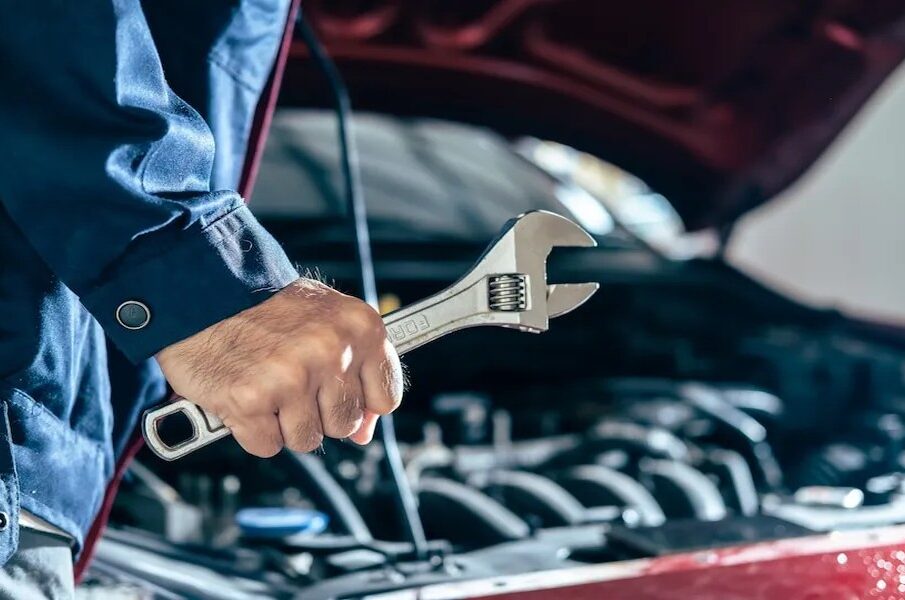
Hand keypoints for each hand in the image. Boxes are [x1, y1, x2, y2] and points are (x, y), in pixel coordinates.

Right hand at [156, 278, 402, 456]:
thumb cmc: (267, 310)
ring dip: (284, 423)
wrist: (205, 292)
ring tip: (268, 387)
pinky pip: (266, 445)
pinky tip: (246, 396)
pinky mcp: (250, 400)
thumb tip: (365, 432)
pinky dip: (252, 430)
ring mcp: (291, 377)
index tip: (342, 395)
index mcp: (360, 327)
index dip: (363, 404)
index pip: (386, 397)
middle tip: (292, 383)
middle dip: (319, 413)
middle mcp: (331, 350)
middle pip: (346, 424)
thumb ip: (356, 371)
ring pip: (307, 439)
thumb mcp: (327, 323)